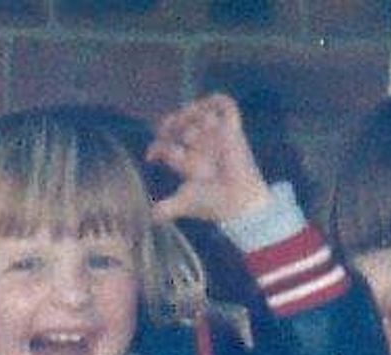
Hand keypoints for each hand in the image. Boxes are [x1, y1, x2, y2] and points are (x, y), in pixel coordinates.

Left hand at [145, 94, 270, 225]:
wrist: (240, 202)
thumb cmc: (214, 204)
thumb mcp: (186, 202)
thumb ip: (167, 208)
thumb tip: (151, 217)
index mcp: (191, 164)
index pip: (168, 147)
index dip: (156, 147)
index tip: (150, 157)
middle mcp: (202, 148)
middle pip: (181, 125)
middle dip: (170, 123)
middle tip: (167, 130)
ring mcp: (217, 137)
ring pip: (199, 112)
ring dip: (188, 112)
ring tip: (184, 121)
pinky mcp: (232, 131)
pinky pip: (226, 106)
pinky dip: (216, 101)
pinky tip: (204, 108)